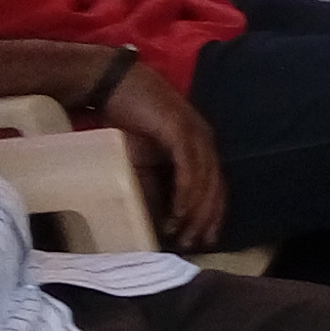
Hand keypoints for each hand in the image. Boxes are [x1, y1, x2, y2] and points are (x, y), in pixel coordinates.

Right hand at [96, 62, 227, 251]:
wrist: (113, 85)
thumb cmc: (128, 120)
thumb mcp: (143, 161)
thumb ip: (156, 184)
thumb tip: (160, 219)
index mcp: (200, 146)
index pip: (216, 185)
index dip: (213, 214)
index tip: (205, 241)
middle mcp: (204, 140)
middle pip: (216, 186)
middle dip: (206, 219)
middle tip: (194, 245)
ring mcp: (195, 132)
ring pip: (206, 179)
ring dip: (196, 211)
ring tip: (184, 235)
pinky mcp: (180, 129)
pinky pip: (189, 166)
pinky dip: (186, 191)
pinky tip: (179, 212)